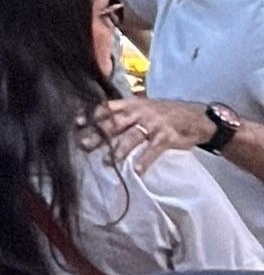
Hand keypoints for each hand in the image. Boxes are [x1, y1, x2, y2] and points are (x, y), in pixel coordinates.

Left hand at [96, 96, 215, 170]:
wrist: (197, 117)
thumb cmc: (166, 113)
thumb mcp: (144, 107)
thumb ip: (125, 112)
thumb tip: (101, 121)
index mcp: (131, 104)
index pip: (107, 107)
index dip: (91, 114)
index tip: (77, 123)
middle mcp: (140, 112)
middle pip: (114, 123)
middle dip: (98, 135)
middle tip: (84, 146)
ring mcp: (153, 124)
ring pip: (131, 137)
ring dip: (118, 150)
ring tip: (107, 162)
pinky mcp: (166, 137)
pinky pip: (153, 149)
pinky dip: (144, 160)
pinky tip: (137, 171)